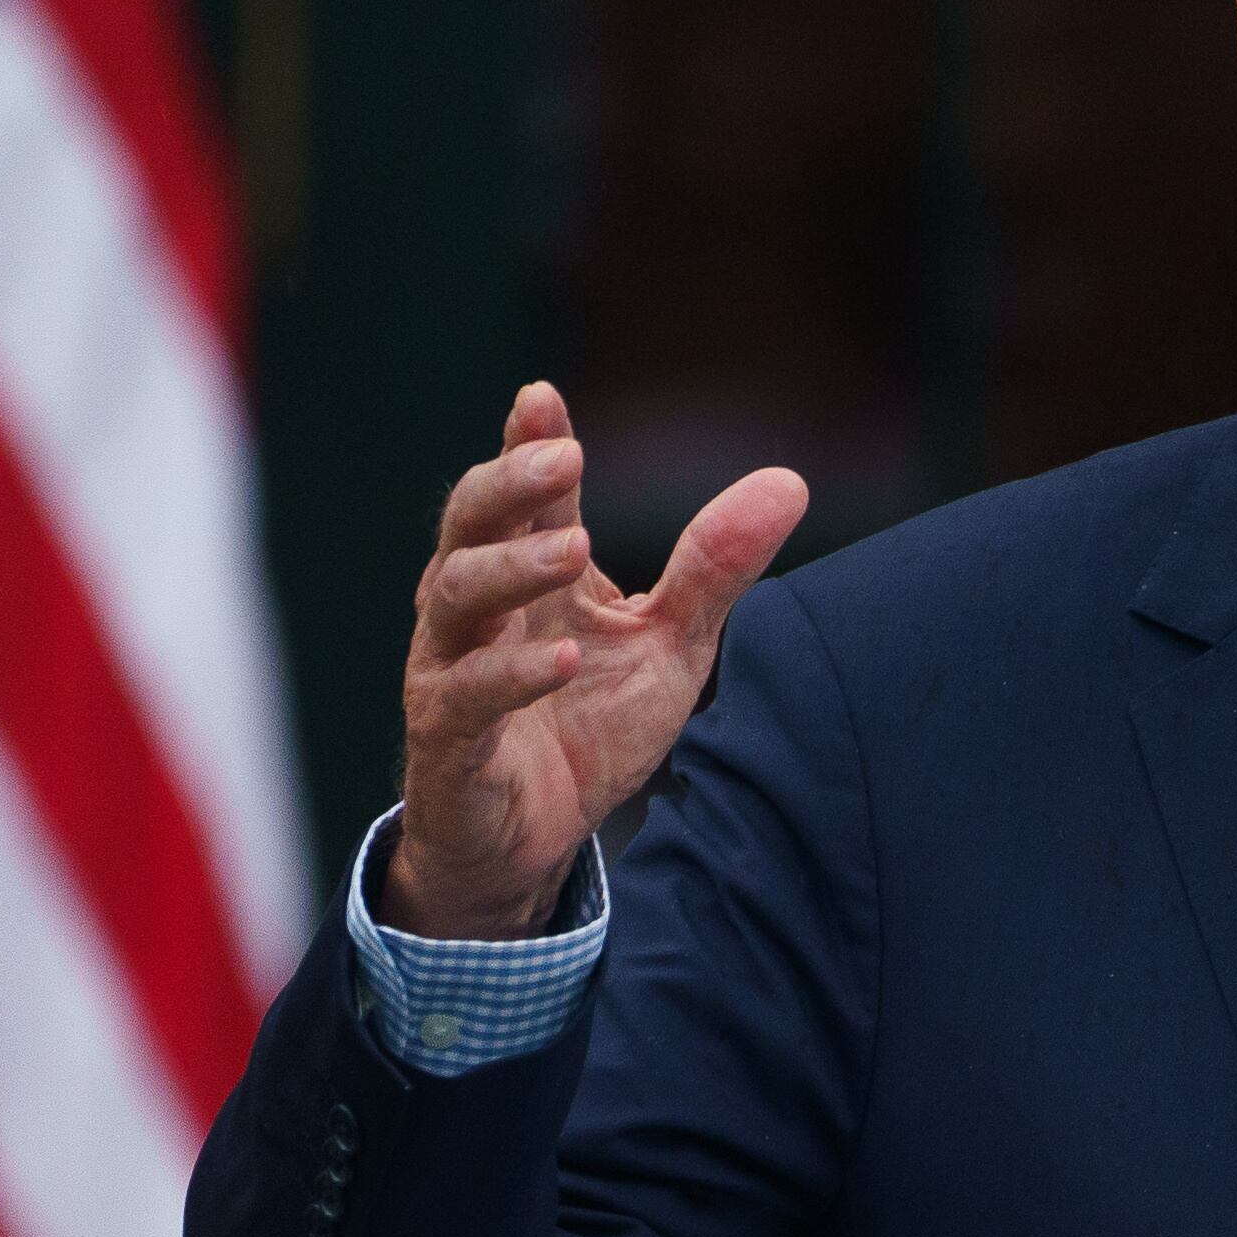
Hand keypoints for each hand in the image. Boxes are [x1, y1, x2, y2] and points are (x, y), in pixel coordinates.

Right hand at [388, 382, 807, 939]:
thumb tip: (789, 480)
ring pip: (453, 598)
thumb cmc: (589, 725)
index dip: (527, 444)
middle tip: (560, 456)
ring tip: (572, 551)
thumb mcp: (671, 642)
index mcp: (533, 579)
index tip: (542, 397)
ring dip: (511, 569)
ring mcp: (452, 670)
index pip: (524, 497)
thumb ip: (715, 567)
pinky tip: (561, 660)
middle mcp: (480, 612)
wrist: (532, 839)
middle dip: (508, 484)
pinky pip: (464, 698)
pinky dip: (511, 677)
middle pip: (469, 527)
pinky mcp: (448, 740)